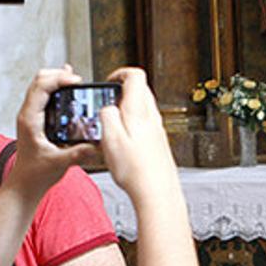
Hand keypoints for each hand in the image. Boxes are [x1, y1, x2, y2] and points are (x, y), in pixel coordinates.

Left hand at [9, 65, 100, 196]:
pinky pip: (43, 95)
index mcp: (30, 120)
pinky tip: (68, 87)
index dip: (59, 79)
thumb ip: (77, 154)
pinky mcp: (36, 119)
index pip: (41, 87)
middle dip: (59, 75)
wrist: (25, 183)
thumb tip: (96, 145)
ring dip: (57, 79)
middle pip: (39, 80)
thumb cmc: (35, 174)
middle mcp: (28, 114)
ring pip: (40, 85)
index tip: (76, 81)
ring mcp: (30, 115)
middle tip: (77, 79)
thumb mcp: (59, 164)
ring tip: (74, 80)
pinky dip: (55, 87)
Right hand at [97, 67, 176, 199]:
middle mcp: (152, 118)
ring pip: (143, 108)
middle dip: (122, 90)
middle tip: (107, 101)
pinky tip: (123, 142)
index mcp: (139, 111)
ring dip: (127, 109)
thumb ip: (106, 116)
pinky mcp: (159, 144)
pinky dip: (133, 125)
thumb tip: (107, 107)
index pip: (136, 76)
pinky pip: (145, 125)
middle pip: (141, 90)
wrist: (157, 193)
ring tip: (112, 123)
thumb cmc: (136, 170)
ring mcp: (158, 131)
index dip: (120, 73)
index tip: (109, 81)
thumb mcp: (110, 138)